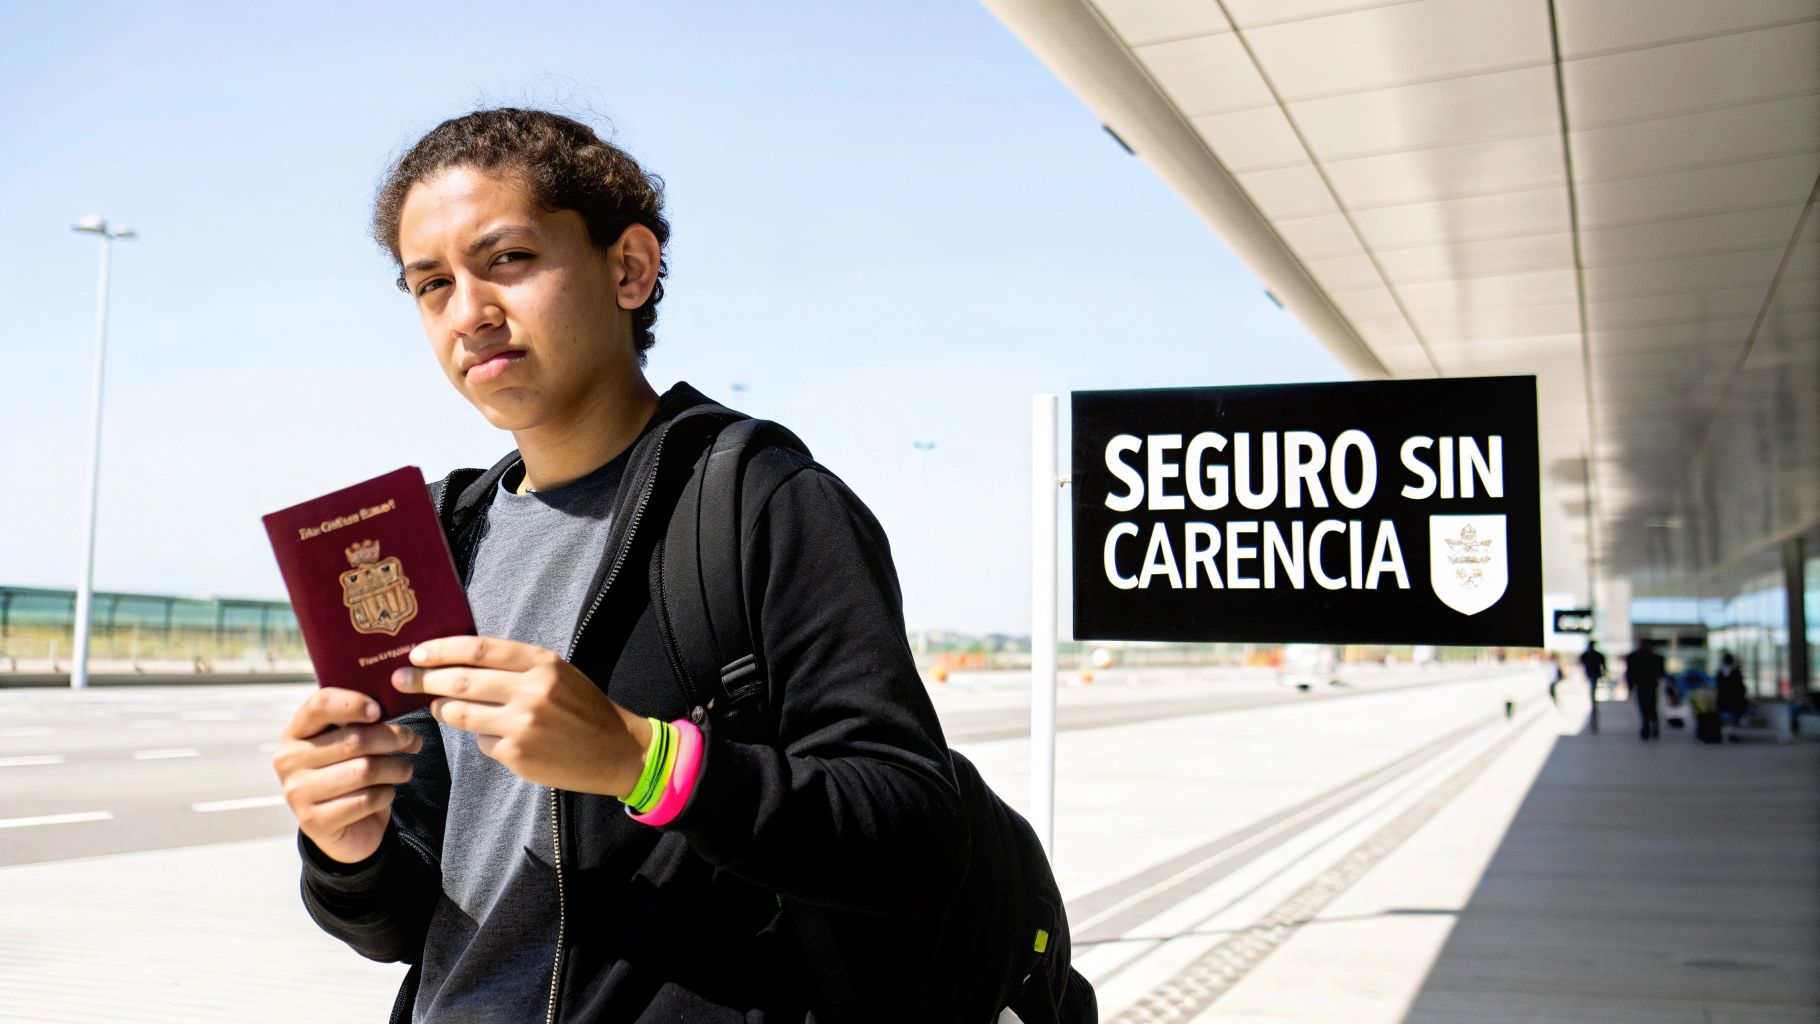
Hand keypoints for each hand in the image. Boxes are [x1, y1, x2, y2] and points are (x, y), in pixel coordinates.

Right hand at [273, 687, 421, 864]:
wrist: (346, 826)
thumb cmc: (350, 773)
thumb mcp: (351, 742)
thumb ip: (363, 722)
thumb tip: (396, 704)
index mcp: (296, 732)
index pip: (319, 705)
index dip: (353, 703)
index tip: (379, 710)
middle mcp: (288, 760)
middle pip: (353, 739)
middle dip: (393, 738)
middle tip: (413, 740)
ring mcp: (297, 792)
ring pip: (364, 770)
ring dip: (396, 768)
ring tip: (405, 769)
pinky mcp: (314, 821)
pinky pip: (366, 800)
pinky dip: (386, 795)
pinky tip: (386, 793)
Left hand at [393, 635, 651, 797]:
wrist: (616, 750)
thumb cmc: (584, 707)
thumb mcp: (558, 672)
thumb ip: (516, 665)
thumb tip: (460, 662)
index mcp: (542, 663)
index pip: (478, 650)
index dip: (441, 650)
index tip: (416, 652)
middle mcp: (531, 691)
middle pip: (461, 681)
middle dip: (424, 680)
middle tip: (401, 679)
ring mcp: (522, 725)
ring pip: (461, 714)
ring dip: (441, 709)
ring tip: (434, 706)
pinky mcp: (517, 755)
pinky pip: (481, 742)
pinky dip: (479, 736)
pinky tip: (488, 734)